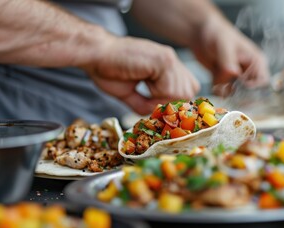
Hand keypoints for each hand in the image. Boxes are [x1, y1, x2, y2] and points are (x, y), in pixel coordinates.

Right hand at [84, 36, 199, 114]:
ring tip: (143, 88)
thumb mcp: (131, 94)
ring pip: (181, 94)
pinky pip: (170, 89)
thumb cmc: (108, 70)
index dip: (173, 103)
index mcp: (166, 66)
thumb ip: (148, 105)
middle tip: (148, 98)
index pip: (186, 90)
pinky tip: (142, 81)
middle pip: (188, 93)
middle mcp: (172, 60)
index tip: (155, 106)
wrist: (95, 53)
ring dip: (161, 99)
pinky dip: (156, 95)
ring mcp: (169, 59)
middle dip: (169, 103)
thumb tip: (160, 118)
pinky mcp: (163, 61)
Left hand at [190, 16, 268, 95]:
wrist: (199, 33)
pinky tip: (213, 83)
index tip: (241, 86)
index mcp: (255, 60)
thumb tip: (233, 74)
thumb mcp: (224, 44)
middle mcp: (248, 70)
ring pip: (234, 93)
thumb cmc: (216, 32)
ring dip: (226, 91)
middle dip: (238, 93)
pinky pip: (223, 92)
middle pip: (250, 91)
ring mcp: (235, 76)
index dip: (254, 87)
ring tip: (217, 83)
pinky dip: (218, 90)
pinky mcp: (224, 79)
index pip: (263, 80)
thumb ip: (228, 60)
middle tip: (226, 88)